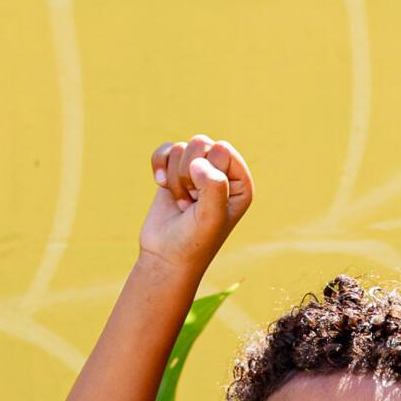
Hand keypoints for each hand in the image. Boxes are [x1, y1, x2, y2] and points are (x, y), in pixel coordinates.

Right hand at [139, 134, 253, 283]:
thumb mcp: (211, 217)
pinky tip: (161, 184)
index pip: (222, 150)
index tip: (204, 201)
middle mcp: (222, 173)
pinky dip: (159, 165)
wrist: (166, 257)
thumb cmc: (194, 241)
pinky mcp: (175, 171)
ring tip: (182, 202)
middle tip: (191, 202)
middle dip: (188, 173)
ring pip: (181, 148)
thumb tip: (199, 162)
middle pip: (201, 144)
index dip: (207, 172)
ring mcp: (198, 171)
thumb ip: (214, 187)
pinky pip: (165, 149)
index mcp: (241, 183)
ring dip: (175, 177)